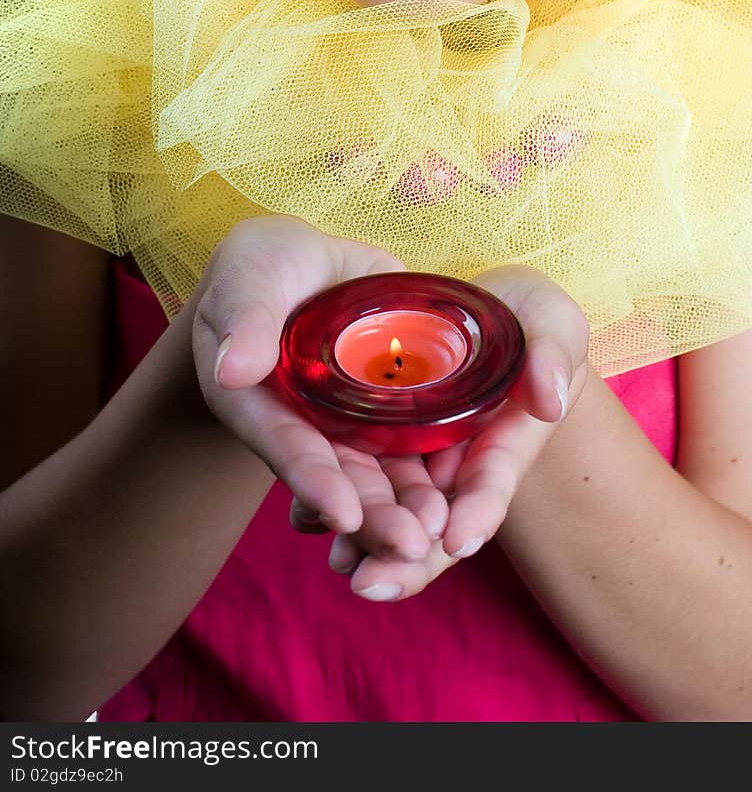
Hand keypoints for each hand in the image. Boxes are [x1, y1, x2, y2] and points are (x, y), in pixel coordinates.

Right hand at [188, 216, 451, 556]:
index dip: (312, 481)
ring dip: (407, 504)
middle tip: (413, 545)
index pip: (286, 444)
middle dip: (373, 514)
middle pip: (339, 474)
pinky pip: (409, 442)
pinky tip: (464, 500)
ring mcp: (346, 421)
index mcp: (257, 404)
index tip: (343, 516)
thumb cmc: (262, 262)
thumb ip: (245, 317)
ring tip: (444, 535)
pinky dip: (432, 470)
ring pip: (378, 470)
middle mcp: (302, 425)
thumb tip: (233, 369)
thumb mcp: (249, 276)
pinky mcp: (384, 406)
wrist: (307, 260)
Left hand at [290, 264, 590, 600]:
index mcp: (503, 443)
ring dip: (364, 540)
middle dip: (407, 556)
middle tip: (372, 582)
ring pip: (390, 509)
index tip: (458, 538)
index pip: (491, 485)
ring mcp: (414, 454)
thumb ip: (551, 355)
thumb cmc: (526, 318)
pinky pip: (353, 475)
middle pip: (435, 520)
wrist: (476, 311)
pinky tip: (305, 516)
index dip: (478, 512)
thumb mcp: (548, 323)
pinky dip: (331, 499)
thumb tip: (551, 401)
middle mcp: (455, 462)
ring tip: (339, 562)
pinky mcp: (374, 435)